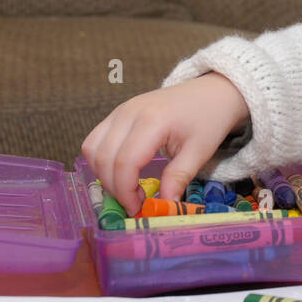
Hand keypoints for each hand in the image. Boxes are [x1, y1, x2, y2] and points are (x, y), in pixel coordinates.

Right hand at [81, 73, 249, 216]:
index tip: (137, 208)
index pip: (125, 162)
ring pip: (92, 148)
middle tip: (134, 203)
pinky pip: (95, 140)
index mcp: (152, 121)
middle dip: (114, 187)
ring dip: (103, 174)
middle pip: (104, 157)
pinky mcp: (117, 113)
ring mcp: (120, 110)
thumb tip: (164, 206)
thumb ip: (178, 178)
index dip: (125, 191)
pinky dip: (101, 160)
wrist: (209, 93)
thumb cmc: (207, 119)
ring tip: (127, 188)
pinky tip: (120, 172)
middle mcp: (128, 112)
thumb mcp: (199, 152)